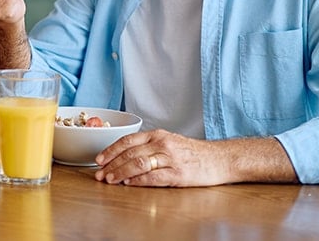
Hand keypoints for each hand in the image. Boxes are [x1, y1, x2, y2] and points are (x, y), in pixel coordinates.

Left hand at [93, 129, 229, 186]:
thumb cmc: (192, 152)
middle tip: (100, 174)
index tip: (98, 159)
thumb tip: (122, 157)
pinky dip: (138, 181)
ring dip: (121, 173)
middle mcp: (163, 144)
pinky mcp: (179, 174)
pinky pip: (154, 177)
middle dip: (112, 164)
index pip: (128, 141)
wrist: (220, 159)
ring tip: (111, 180)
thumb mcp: (169, 141)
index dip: (110, 150)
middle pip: (130, 154)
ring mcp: (171, 159)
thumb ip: (148, 146)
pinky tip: (129, 184)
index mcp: (158, 135)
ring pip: (138, 164)